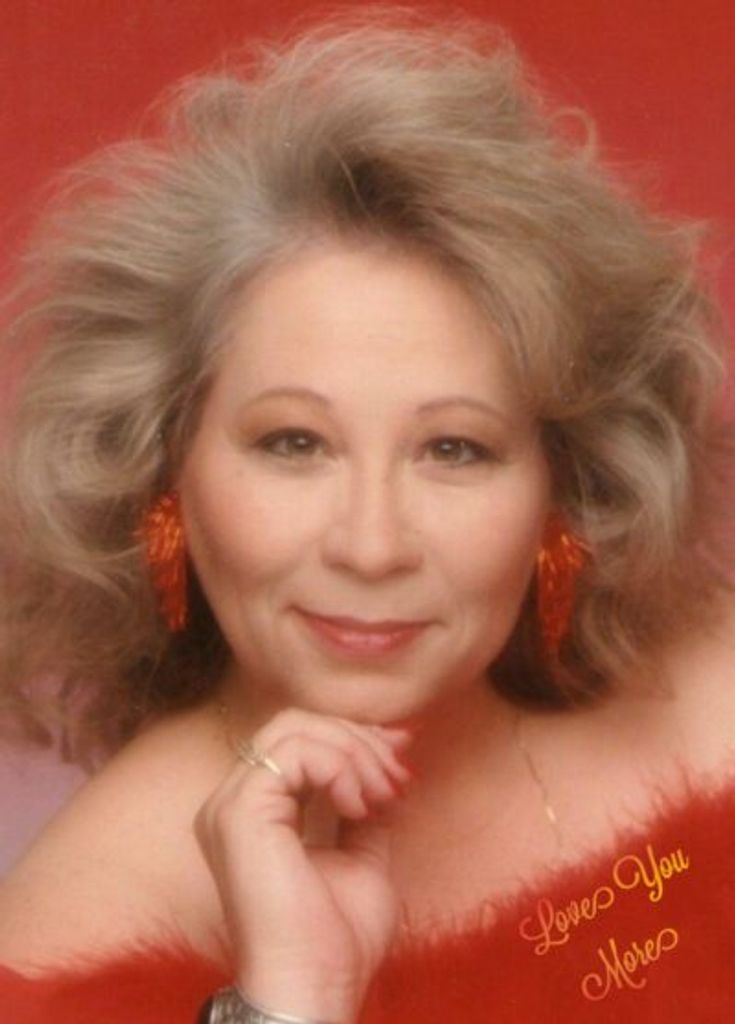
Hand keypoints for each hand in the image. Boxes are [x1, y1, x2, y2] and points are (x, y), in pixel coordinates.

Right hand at [195, 708, 412, 1021]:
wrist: (317, 984)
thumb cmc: (336, 937)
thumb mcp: (364, 852)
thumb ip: (367, 803)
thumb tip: (394, 752)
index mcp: (257, 811)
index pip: (301, 741)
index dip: (355, 737)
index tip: (402, 756)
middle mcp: (234, 801)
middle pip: (296, 724)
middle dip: (358, 740)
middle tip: (398, 777)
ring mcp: (231, 803)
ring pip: (295, 729)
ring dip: (354, 752)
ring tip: (382, 795)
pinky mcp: (239, 810)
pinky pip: (295, 752)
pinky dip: (339, 766)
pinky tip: (359, 806)